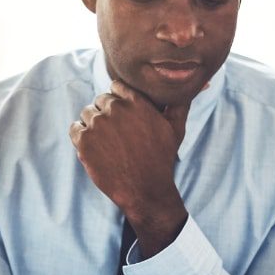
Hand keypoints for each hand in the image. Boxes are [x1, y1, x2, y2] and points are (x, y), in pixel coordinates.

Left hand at [69, 80, 188, 255]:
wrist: (145, 190)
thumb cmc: (161, 159)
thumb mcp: (176, 129)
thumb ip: (180, 103)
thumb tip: (199, 83)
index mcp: (136, 101)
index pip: (116, 87)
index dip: (118, 101)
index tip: (123, 117)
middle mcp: (116, 108)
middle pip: (100, 100)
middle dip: (106, 114)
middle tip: (116, 136)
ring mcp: (98, 124)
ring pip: (87, 113)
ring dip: (93, 126)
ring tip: (107, 144)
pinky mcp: (84, 140)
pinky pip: (75, 128)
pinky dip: (81, 137)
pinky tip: (95, 149)